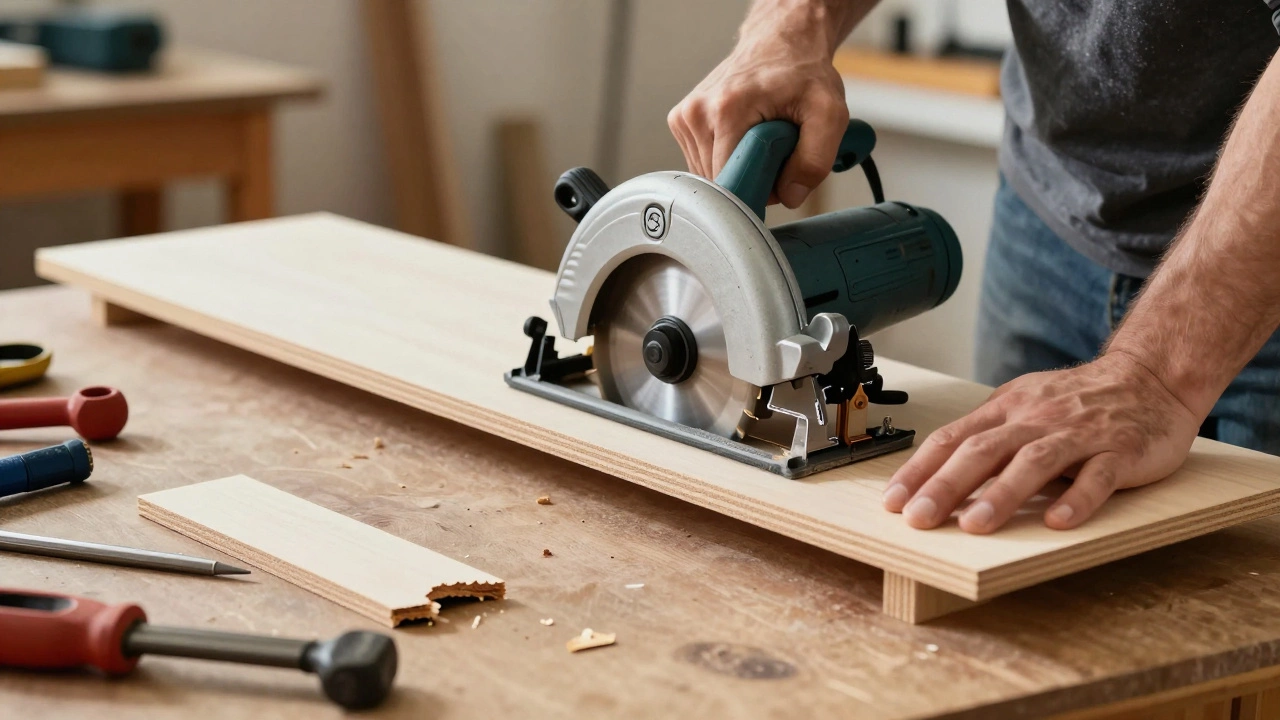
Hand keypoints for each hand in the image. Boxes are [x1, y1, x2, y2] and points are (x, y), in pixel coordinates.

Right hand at [667, 9, 849, 208]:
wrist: (781, 42)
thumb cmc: (803, 73)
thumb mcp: (829, 113)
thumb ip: (815, 160)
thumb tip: (790, 196)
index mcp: (726, 110)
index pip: (729, 181)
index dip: (756, 191)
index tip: (777, 179)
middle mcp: (697, 113)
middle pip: (717, 181)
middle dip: (749, 179)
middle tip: (775, 153)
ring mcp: (684, 117)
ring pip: (708, 175)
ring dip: (736, 169)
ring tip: (758, 141)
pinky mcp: (681, 121)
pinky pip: (701, 161)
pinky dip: (724, 159)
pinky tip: (741, 138)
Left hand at [882, 351, 1201, 532]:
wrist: (1151, 376)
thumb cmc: (1078, 400)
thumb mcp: (1023, 407)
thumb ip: (988, 438)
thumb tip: (937, 479)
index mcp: (1007, 410)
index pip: (952, 438)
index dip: (920, 470)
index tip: (893, 501)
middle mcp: (1037, 419)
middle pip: (983, 450)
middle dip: (946, 486)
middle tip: (919, 519)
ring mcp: (1080, 433)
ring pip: (1035, 461)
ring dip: (1002, 493)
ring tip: (975, 524)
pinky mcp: (1121, 450)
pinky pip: (1098, 475)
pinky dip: (1078, 498)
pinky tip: (1058, 521)